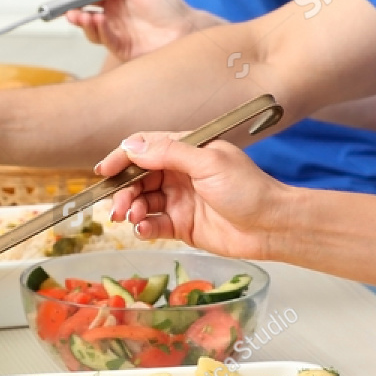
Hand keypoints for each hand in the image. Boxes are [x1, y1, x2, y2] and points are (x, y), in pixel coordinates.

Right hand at [62, 0, 204, 63]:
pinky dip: (98, 30)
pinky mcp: (120, 48)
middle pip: (85, 11)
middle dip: (71, 8)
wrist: (185, 30)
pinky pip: (103, 40)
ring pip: (90, 28)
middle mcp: (114, 15)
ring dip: (82, 21)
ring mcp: (116, 32)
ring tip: (82, 15)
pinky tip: (98, 21)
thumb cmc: (169, 6)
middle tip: (64, 6)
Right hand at [98, 132, 292, 261]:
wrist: (271, 226)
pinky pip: (153, 224)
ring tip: (132, 218)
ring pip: (142, 202)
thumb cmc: (247, 189)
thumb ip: (168, 153)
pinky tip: (144, 230)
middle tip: (117, 207)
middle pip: (138, 177)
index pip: (145, 148)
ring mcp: (179, 200)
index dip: (122, 157)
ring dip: (131, 209)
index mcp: (187, 151)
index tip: (104, 171)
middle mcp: (180, 174)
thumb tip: (132, 145)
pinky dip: (144, 227)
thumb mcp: (207, 162)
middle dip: (123, 191)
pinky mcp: (182, 225)